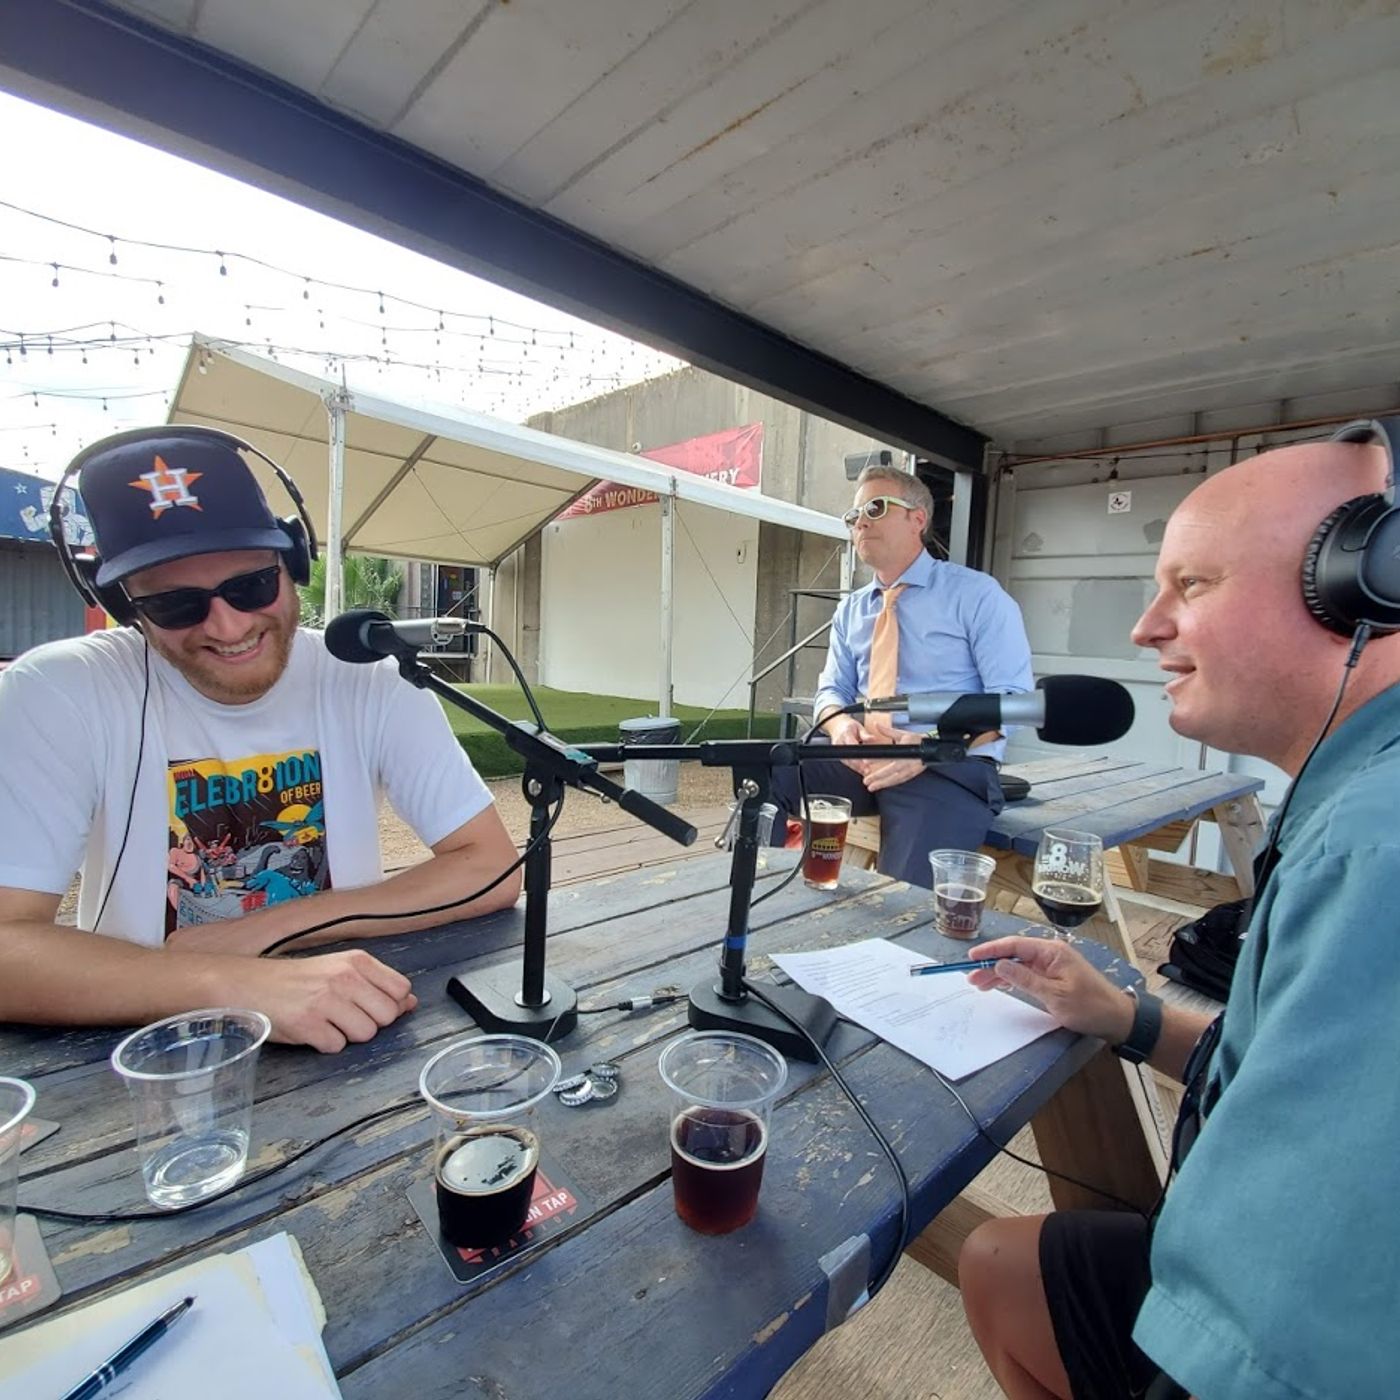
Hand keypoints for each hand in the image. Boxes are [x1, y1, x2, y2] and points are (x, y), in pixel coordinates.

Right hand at [221, 949, 417, 1052]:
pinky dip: (326, 1044)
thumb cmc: (295, 980)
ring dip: (348, 1035)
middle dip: (370, 1022)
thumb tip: (409, 1002)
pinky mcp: (308, 1024)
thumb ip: (376, 984)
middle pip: (387, 1015)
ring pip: (366, 1034)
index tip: (370, 1006)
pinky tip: (312, 1030)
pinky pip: (337, 1047)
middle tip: (344, 1016)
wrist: (247, 984)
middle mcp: (345, 977)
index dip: (390, 1004)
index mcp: (357, 961)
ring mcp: (326, 1001)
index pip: (401, 989)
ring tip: (327, 1022)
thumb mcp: (339, 969)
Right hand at [822, 714, 873, 773]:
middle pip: (848, 756)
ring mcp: (837, 749)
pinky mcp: (838, 754)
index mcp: (846, 733)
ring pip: (847, 761)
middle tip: (867, 770)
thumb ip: (865, 734)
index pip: (852, 745)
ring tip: (866, 771)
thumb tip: (873, 738)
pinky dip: (854, 767)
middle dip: (858, 765)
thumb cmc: (850, 726)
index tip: (866, 761)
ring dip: (856, 768)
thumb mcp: (859, 727)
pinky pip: (846, 762)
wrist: (837, 726)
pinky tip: (861, 770)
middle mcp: (839, 742)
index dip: (859, 755)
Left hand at [861, 728, 923, 791]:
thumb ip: (888, 731)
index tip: (866, 762)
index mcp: (904, 751)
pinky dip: (891, 784)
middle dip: (877, 777)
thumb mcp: (902, 734)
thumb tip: (877, 725)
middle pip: (890, 772)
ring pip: (895, 779)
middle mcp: (907, 762)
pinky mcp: (912, 774)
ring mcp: (910, 770)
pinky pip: (900, 781)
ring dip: (882, 784)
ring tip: (872, 787)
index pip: (887, 756)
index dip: (876, 760)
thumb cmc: (917, 741)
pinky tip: (883, 786)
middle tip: (866, 781)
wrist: (932, 748)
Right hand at [965, 935, 1134, 1042]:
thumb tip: (1000, 964)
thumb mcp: (1054, 995)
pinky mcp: (1054, 977)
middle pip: (1014, 954)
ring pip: (1019, 965)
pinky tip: (999, 985)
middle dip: (991, 965)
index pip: (1015, 945)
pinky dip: (1012, 979)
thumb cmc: (1089, 1006)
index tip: (972, 957)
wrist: (1118, 1019)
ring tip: (979, 984)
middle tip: (971, 977)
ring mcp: (1053, 965)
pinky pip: (1028, 974)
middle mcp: (1051, 954)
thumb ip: (1025, 978)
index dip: (991, 950)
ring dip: (999, 974)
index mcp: (1052, 951)